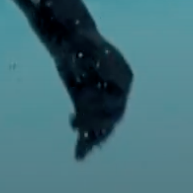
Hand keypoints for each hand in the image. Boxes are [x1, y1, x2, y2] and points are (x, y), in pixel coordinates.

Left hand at [53, 31, 132, 159]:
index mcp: (123, 77)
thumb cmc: (80, 37)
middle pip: (111, 116)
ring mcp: (104, 101)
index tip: (83, 100)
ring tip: (80, 150)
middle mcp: (118, 92)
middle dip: (94, 123)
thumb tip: (97, 61)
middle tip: (74, 123)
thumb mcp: (86, 42)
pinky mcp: (89, 106)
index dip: (102, 107)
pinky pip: (90, 127)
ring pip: (103, 126)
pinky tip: (78, 155)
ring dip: (92, 139)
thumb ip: (92, 52)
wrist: (69, 39)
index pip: (117, 101)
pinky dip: (85, 142)